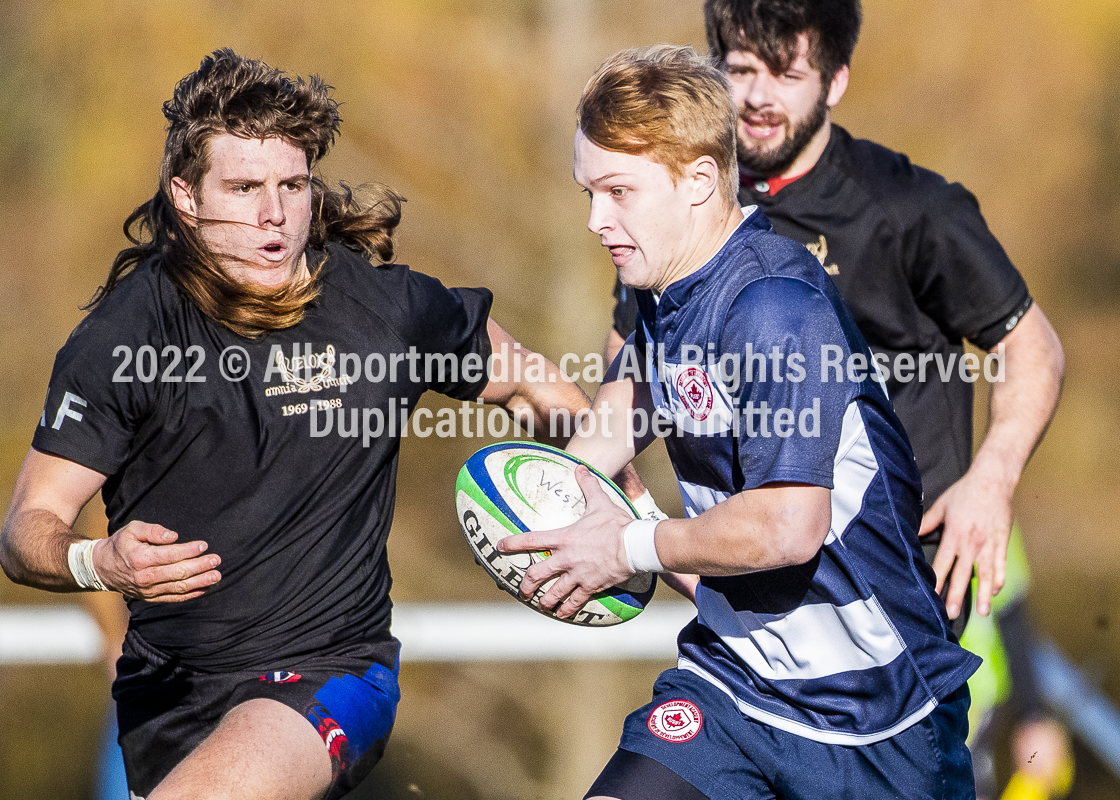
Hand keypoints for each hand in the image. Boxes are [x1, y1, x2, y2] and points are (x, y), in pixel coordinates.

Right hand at [92, 522, 220, 601]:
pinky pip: (174, 598)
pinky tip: (205, 588)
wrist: (101, 568)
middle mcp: (145, 577)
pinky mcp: (150, 597)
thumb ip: (153, 530)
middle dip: (200, 566)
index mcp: (141, 558)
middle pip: (179, 573)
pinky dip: (191, 594)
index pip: (171, 555)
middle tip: (217, 560)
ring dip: (201, 582)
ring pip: (179, 588)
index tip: (204, 545)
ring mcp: (148, 590)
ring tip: (217, 575)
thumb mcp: (133, 530)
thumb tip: (174, 536)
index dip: (189, 550)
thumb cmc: (121, 544)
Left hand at [497, 466, 633, 618]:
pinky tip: (562, 614)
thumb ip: (588, 485)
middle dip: (527, 584)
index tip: (501, 547)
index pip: (532, 540)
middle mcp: (566, 559)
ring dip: (546, 600)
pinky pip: (575, 602)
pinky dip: (567, 609)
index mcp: (565, 538)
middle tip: (523, 590)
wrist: (634, 546)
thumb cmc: (616, 524)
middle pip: (538, 574)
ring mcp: (578, 575)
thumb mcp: (600, 502)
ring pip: (554, 593)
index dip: (514, 543)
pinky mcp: (591, 587)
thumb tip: (581, 467)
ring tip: (542, 604)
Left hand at [919, 470, 1011, 618]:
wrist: (993, 480)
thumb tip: (910, 533)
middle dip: (957, 596)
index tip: (930, 598)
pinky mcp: (1002, 542)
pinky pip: (1000, 564)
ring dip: (984, 595)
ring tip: (983, 612)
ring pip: (985, 575)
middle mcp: (971, 543)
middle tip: (951, 615)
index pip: (942, 564)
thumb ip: (926, 522)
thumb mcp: (941, 506)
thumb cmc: (964, 492)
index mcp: (954, 535)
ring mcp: (988, 544)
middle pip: (962, 575)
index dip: (935, 582)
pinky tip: (995, 592)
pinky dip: (999, 579)